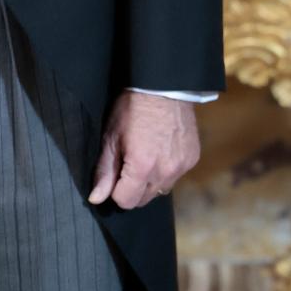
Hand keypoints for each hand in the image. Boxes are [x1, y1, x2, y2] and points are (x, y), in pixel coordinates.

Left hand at [88, 91, 199, 209]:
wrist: (165, 88)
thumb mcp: (111, 138)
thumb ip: (105, 171)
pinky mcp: (193, 158)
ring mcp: (182, 165)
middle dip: (134, 188)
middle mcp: (165, 171)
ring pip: (161, 189)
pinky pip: (176, 175)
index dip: (116, 191)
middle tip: (130, 165)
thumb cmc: (132, 110)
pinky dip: (168, 170)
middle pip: (144, 199)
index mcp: (142, 167)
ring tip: (148, 158)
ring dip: (152, 181)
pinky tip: (163, 152)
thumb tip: (97, 198)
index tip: (116, 175)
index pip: (126, 201)